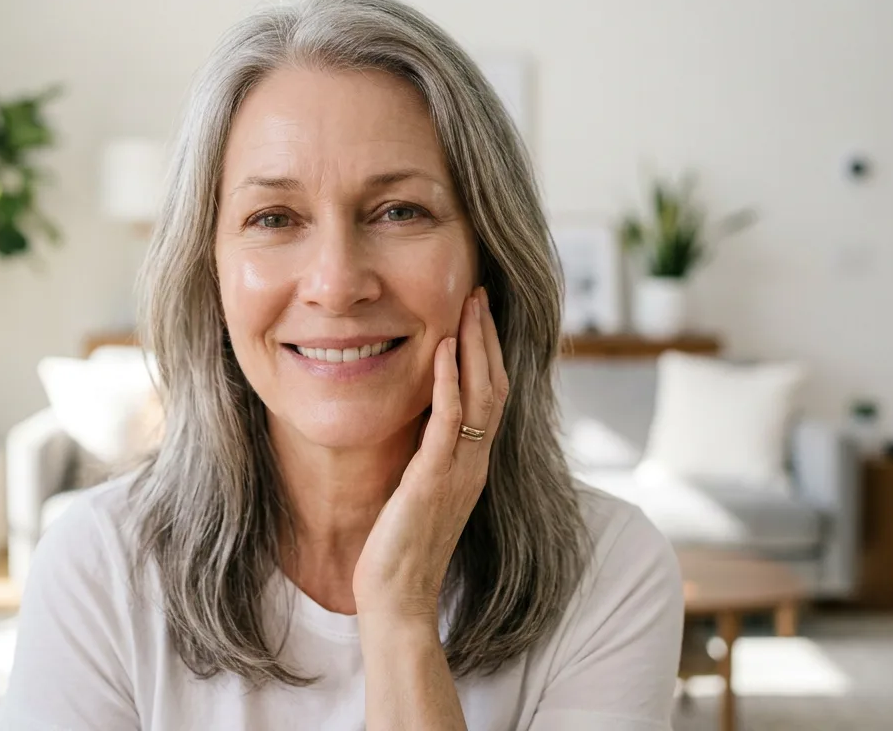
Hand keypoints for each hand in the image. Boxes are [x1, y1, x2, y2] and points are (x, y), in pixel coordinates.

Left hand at [352, 286, 508, 621]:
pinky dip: (450, 381)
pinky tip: (444, 349)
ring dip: (476, 346)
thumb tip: (412, 425)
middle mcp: (474, 464)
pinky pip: (450, 421)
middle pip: (495, 386)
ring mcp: (460, 471)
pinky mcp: (434, 479)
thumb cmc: (398, 552)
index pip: (490, 397)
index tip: (477, 313)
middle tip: (480, 292)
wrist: (397, 600)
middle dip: (487, 336)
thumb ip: (422, 458)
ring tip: (469, 305)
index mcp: (471, 465)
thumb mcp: (415, 492)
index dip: (488, 353)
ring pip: (482, 395)